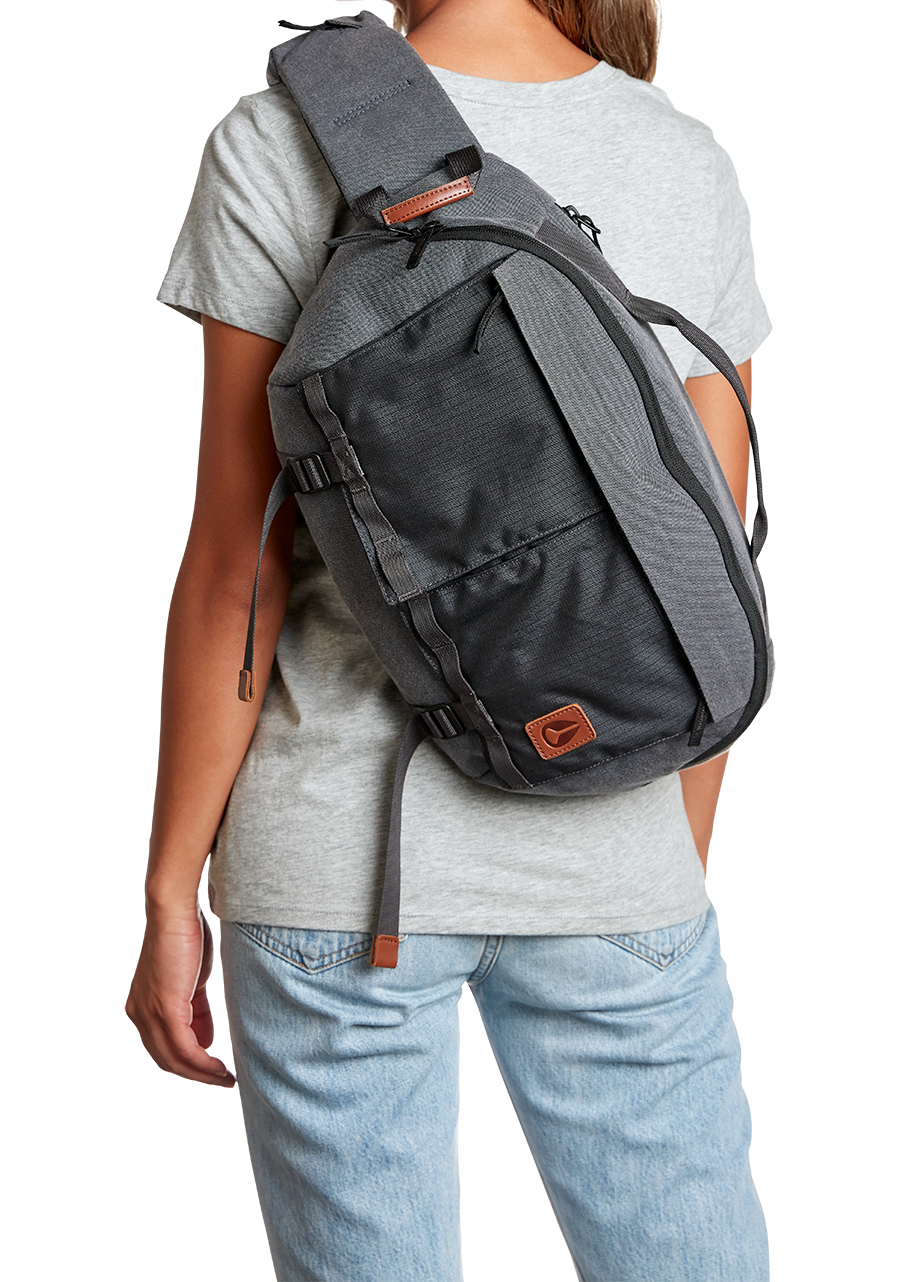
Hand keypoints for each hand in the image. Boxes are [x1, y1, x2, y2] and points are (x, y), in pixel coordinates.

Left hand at [125, 897, 236, 1087]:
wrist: (177, 910)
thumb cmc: (188, 934)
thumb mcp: (194, 979)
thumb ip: (196, 1008)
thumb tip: (207, 1040)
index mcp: (143, 1006)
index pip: (165, 1046)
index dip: (191, 1062)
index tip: (216, 1067)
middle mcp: (139, 1013)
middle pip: (168, 1059)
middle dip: (198, 1073)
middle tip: (225, 1078)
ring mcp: (149, 1013)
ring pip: (176, 1059)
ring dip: (204, 1073)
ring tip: (228, 1076)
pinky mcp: (165, 1010)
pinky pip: (186, 1049)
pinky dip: (204, 1063)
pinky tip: (221, 1066)